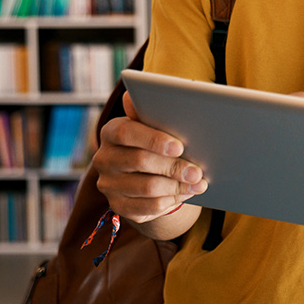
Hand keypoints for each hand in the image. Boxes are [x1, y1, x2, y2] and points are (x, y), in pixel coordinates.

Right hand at [92, 91, 207, 222]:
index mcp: (111, 132)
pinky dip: (171, 201)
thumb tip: (145, 94)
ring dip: (177, 186)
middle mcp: (104, 158)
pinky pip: (147, 208)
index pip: (126, 132)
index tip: (179, 146)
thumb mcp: (155, 125)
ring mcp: (109, 184)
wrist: (146, 175)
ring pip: (147, 188)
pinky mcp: (119, 206)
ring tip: (198, 183)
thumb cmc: (156, 143)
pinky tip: (186, 194)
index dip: (153, 139)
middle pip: (139, 162)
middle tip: (197, 171)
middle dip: (173, 166)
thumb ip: (154, 112)